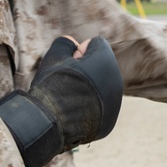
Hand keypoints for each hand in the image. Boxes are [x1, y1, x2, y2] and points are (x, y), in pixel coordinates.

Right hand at [0, 36, 123, 166]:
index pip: (96, 45)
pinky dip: (88, 109)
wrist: (50, 123)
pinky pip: (99, 109)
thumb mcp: (55, 56)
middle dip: (84, 70)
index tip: (68, 62)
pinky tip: (73, 113)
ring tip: (68, 98)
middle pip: (100, 67)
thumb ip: (66, 44)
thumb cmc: (52, 85)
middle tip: (66, 80)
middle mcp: (116, 81)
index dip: (78, 51)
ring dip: (86, 89)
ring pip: (100, 89)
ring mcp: (114, 104)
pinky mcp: (108, 122)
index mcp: (106, 61)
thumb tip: (73, 44)